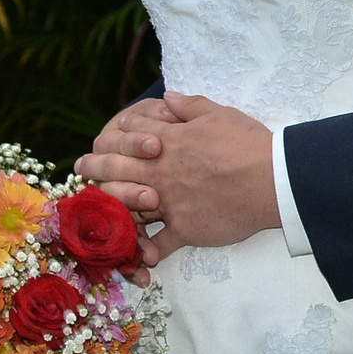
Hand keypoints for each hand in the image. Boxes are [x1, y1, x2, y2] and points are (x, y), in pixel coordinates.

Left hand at [73, 93, 279, 269]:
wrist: (271, 179)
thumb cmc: (248, 144)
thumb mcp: (219, 114)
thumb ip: (189, 106)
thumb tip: (168, 97)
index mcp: (169, 142)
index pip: (127, 135)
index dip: (111, 136)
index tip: (100, 139)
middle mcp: (161, 173)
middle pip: (115, 169)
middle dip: (93, 167)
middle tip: (81, 169)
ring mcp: (170, 203)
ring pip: (127, 208)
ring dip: (108, 208)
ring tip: (95, 209)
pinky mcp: (185, 229)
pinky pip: (158, 244)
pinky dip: (146, 252)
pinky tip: (139, 256)